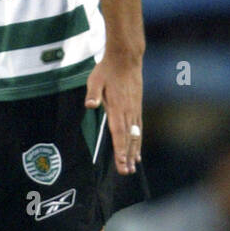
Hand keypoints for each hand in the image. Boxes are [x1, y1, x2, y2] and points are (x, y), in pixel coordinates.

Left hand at [85, 52, 142, 174]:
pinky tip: (138, 152)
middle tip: (126, 172)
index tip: (121, 162)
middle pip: (128, 138)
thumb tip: (90, 104)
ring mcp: (134, 110)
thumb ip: (93, 93)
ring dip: (133, 152)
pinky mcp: (137, 108)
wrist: (126, 58)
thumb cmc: (107, 69)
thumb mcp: (95, 79)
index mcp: (117, 107)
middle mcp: (128, 111)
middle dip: (127, 156)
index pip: (119, 132)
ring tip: (132, 167)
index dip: (120, 148)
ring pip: (135, 136)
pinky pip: (139, 129)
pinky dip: (138, 142)